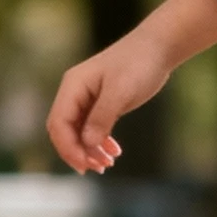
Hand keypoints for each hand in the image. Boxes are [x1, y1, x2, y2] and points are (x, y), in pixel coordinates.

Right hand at [46, 0, 216, 172]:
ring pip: (79, 132)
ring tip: (108, 164)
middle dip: (77, 151)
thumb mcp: (121, 91)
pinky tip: (115, 153)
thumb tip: (87, 143)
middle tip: (97, 168)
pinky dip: (101, 143)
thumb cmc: (139, 64)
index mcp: (73, 86)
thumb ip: (102, 117)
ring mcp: (87, 98)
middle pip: (64, 130)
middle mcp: (75, 92)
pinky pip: (93, 128)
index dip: (68, 147)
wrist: (158, 48)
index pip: (58, 123)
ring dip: (90, 150)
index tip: (84, 165)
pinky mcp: (101, 103)